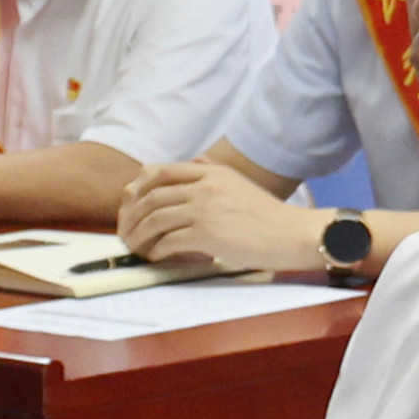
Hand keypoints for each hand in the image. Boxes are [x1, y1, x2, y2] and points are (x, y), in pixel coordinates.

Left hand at [115, 161, 309, 273]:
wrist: (291, 233)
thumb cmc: (269, 215)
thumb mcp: (240, 183)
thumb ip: (215, 172)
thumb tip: (196, 161)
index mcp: (212, 172)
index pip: (163, 171)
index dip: (140, 185)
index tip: (130, 200)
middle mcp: (205, 186)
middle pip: (152, 195)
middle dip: (132, 215)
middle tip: (126, 230)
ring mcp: (205, 209)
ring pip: (155, 218)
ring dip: (139, 235)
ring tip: (135, 247)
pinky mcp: (207, 234)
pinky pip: (168, 241)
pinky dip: (155, 250)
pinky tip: (154, 257)